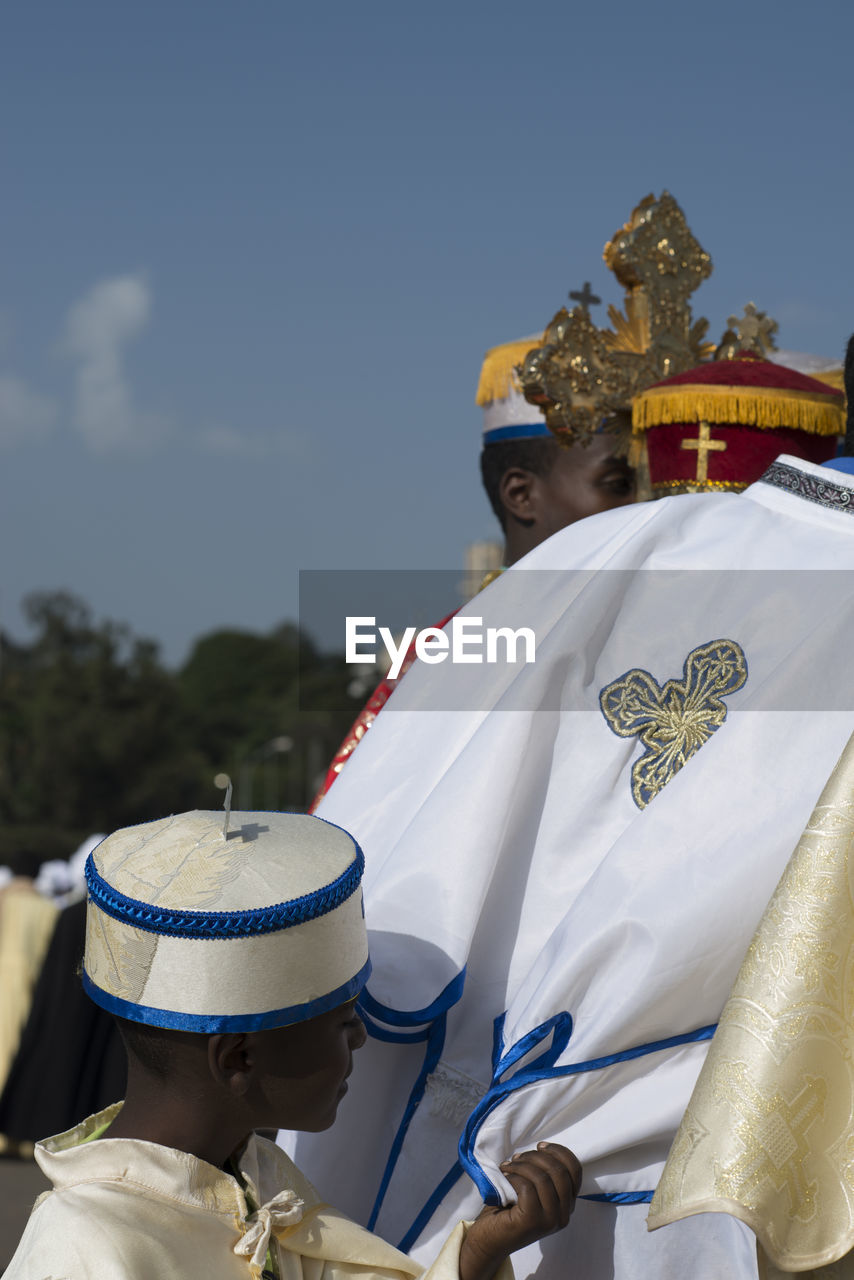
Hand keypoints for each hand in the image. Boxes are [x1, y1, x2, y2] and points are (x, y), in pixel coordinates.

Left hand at [458, 1142, 580, 1279]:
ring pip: (543, 1178)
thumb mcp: (534, 1190)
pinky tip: (505, 1178)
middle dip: (537, 1157)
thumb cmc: (509, 1209)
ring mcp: (549, 1220)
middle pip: (560, 1172)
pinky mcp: (532, 1221)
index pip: (575, 1170)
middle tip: (518, 1157)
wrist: (489, 1239)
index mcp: (567, 1205)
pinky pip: (527, 1187)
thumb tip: (542, 1149)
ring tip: (508, 1166)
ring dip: (522, 1165)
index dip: (559, 1152)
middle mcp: (563, 1215)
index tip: (540, 1146)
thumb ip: (545, 1176)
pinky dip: (514, 1177)